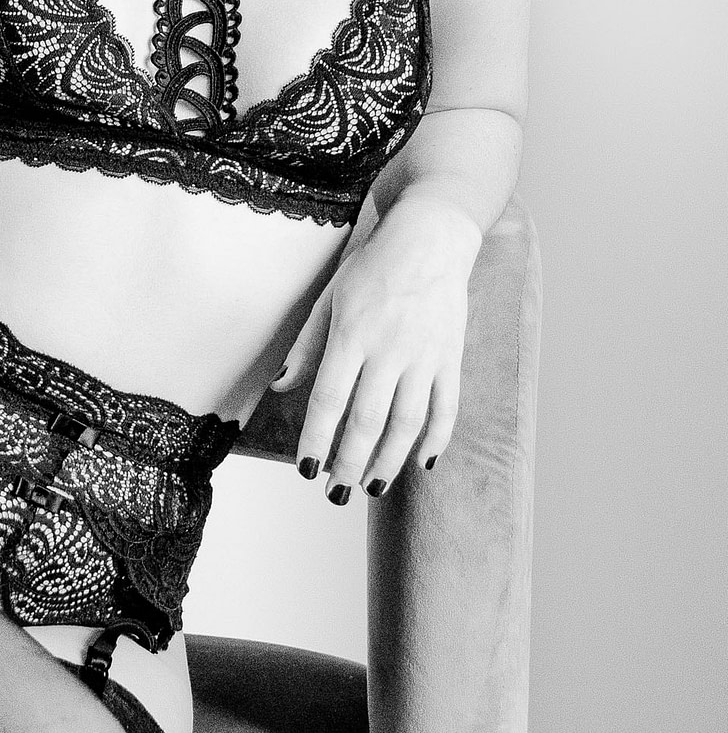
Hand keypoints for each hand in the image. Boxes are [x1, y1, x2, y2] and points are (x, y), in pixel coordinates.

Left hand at [271, 197, 480, 499]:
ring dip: (388, 461)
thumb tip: (280, 387)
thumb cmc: (372, 266)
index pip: (329, 399)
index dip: (317, 440)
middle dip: (349, 464)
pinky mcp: (451, 357)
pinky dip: (435, 440)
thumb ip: (307, 345)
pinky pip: (446, 408)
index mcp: (352, 333)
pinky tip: (420, 463)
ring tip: (371, 487)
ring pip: (407, 423)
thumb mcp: (330, 297)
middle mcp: (389, 348)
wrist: (431, 237)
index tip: (306, 471)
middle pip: (367, 420)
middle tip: (336, 495)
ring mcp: (425, 355)